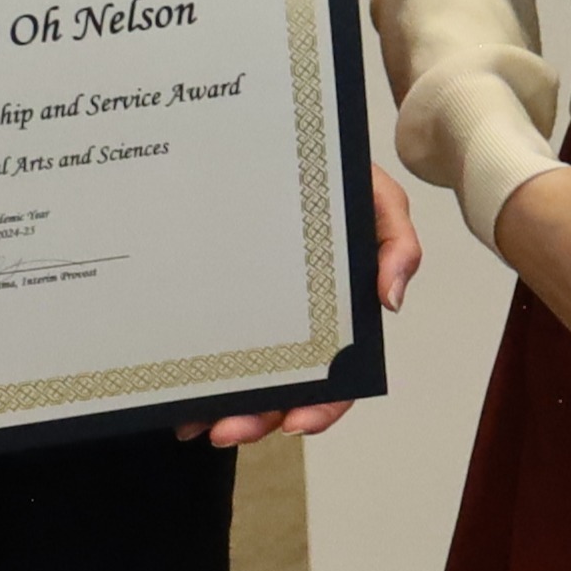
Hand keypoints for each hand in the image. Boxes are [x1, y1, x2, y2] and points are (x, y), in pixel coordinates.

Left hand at [190, 158, 421, 444]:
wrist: (288, 139)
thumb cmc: (338, 176)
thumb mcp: (378, 200)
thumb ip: (397, 245)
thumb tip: (391, 301)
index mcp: (341, 311)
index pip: (339, 374)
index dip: (324, 405)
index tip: (297, 422)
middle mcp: (297, 326)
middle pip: (283, 390)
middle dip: (257, 420)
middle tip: (226, 431)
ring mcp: (254, 317)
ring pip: (241, 381)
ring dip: (220, 410)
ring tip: (193, 422)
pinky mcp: (218, 302)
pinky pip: (205, 349)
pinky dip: (192, 378)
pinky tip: (174, 393)